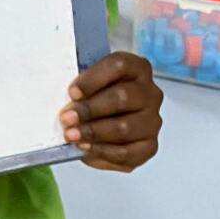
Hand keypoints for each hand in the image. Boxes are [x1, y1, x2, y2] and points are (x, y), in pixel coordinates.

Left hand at [60, 52, 162, 173]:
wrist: (105, 123)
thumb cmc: (97, 98)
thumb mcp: (89, 85)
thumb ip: (82, 88)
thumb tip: (69, 104)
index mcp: (138, 69)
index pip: (120, 66)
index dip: (94, 79)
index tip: (72, 92)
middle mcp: (150, 93)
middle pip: (123, 97)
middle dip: (90, 109)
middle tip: (67, 118)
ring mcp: (152, 121)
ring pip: (124, 127)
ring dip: (94, 132)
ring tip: (72, 135)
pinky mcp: (149, 146)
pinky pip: (127, 152)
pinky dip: (103, 151)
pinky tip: (86, 148)